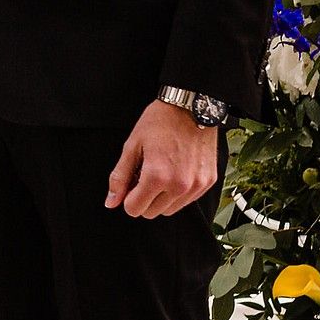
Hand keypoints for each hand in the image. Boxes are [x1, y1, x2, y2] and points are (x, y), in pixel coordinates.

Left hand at [104, 99, 219, 218]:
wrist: (192, 107)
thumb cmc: (161, 121)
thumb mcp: (132, 145)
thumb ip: (120, 176)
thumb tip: (111, 201)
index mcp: (157, 177)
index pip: (135, 209)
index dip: (128, 197)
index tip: (130, 184)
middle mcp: (179, 186)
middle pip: (152, 212)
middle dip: (144, 199)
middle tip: (144, 176)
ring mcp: (196, 186)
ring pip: (171, 209)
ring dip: (161, 198)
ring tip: (160, 173)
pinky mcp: (209, 182)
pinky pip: (188, 200)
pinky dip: (178, 193)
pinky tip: (175, 172)